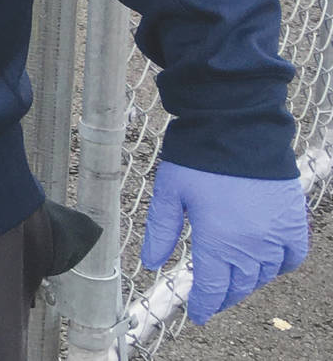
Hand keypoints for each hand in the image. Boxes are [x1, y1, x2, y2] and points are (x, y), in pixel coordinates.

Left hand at [140, 161, 308, 323]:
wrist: (238, 129)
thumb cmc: (198, 159)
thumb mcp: (169, 194)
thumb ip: (160, 232)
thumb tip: (150, 263)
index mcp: (218, 243)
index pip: (212, 289)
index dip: (204, 305)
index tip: (198, 315)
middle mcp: (251, 247)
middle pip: (238, 286)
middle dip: (223, 296)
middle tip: (212, 298)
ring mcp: (276, 236)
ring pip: (264, 275)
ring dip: (248, 283)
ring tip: (234, 281)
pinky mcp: (294, 221)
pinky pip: (292, 257)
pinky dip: (280, 266)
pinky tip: (268, 266)